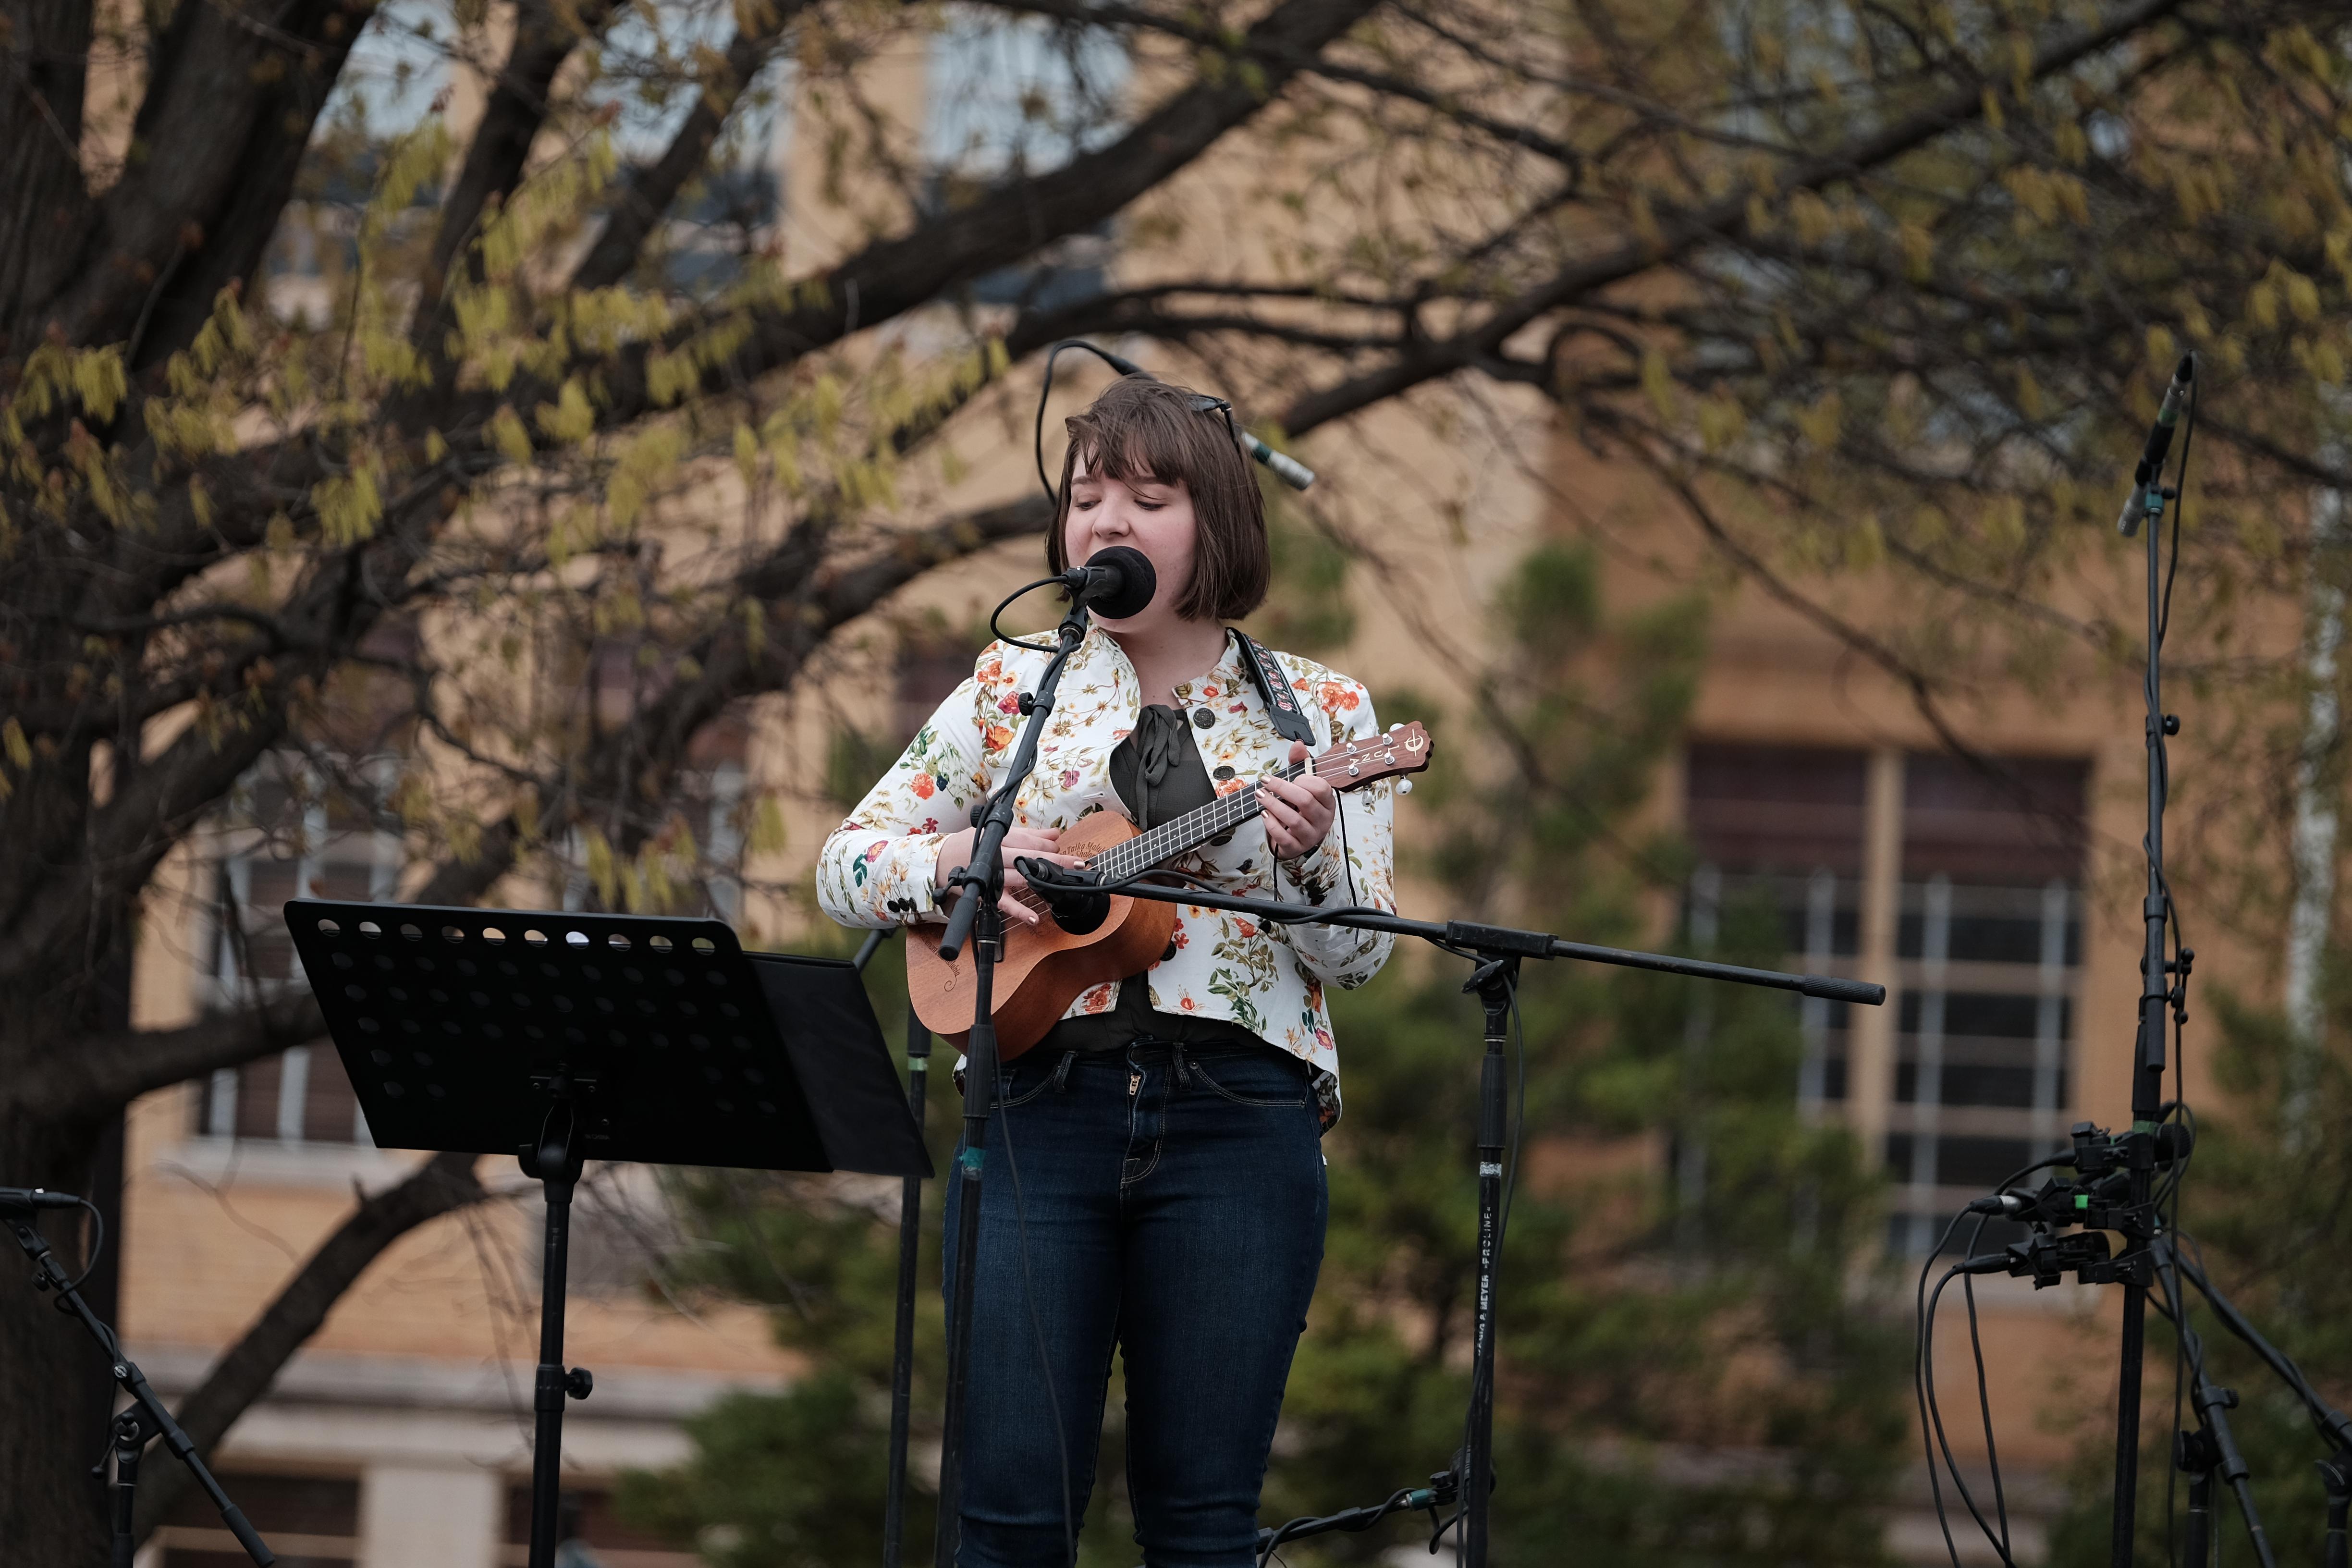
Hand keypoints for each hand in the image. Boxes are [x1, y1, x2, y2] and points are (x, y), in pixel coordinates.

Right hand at [933, 824, 1081, 927]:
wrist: (940, 862)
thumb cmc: (970, 846)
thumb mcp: (998, 835)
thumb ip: (1028, 835)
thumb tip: (1055, 833)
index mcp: (1000, 839)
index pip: (1028, 840)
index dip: (1049, 844)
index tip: (1063, 847)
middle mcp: (996, 856)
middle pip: (1028, 856)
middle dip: (1054, 859)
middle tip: (1076, 863)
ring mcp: (992, 875)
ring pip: (1018, 876)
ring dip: (1040, 880)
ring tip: (1061, 883)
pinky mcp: (986, 893)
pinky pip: (1004, 903)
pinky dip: (1018, 911)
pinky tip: (1033, 917)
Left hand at [1260, 741, 1335, 860]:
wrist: (1299, 837)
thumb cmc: (1301, 808)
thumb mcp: (1303, 785)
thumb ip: (1300, 765)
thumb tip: (1297, 745)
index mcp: (1327, 802)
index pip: (1321, 787)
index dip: (1303, 779)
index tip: (1291, 777)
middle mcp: (1322, 819)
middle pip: (1305, 800)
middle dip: (1282, 788)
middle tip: (1265, 781)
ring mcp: (1310, 835)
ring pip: (1293, 819)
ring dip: (1273, 804)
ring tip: (1260, 795)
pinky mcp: (1297, 847)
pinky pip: (1284, 836)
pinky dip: (1272, 824)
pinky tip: (1264, 814)